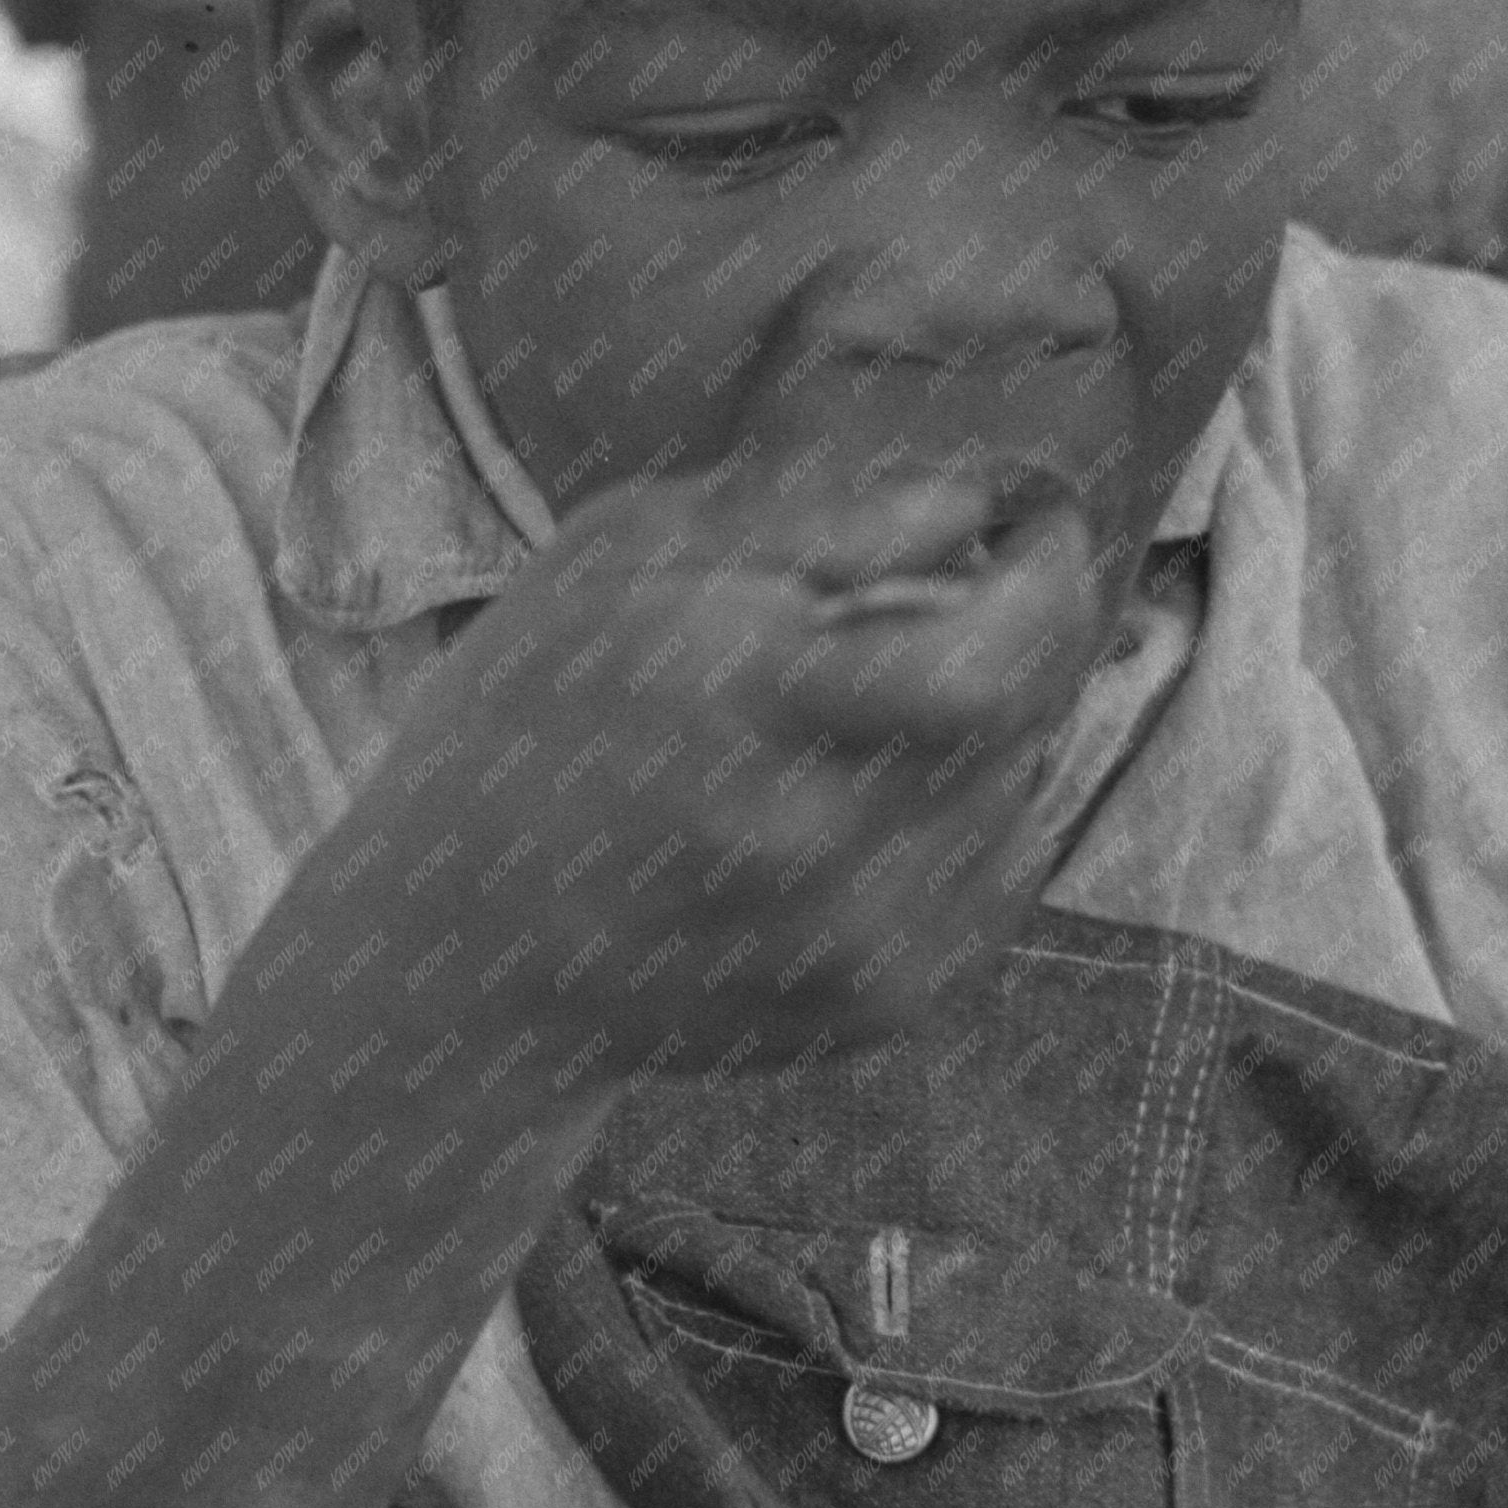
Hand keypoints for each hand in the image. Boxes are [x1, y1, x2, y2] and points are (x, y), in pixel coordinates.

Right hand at [317, 464, 1100, 1085]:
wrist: (457, 943)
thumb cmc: (531, 707)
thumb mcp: (623, 552)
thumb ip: (812, 516)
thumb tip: (980, 500)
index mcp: (737, 690)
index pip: (994, 656)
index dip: (1051, 580)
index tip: (1044, 526)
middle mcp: (808, 833)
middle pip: (1026, 718)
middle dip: (1021, 641)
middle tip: (962, 599)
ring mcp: (849, 940)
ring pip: (1021, 794)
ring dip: (984, 733)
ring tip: (871, 710)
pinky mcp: (877, 1007)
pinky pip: (996, 882)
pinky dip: (962, 821)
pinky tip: (861, 801)